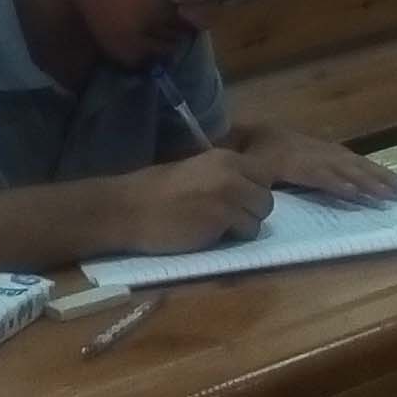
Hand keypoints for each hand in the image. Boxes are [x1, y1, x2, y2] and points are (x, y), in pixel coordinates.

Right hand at [112, 149, 273, 252]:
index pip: (263, 173)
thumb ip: (221, 175)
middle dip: (251, 211)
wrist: (130, 209)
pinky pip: (246, 233)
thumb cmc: (153, 189)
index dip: (253, 189)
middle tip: (229, 218)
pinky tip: (210, 235)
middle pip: (266, 198)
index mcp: (224, 157)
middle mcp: (232, 174)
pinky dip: (233, 238)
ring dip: (244, 226)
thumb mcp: (194, 169)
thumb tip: (243, 187)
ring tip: (219, 228)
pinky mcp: (222, 221)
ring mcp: (229, 198)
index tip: (240, 200)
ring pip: (259, 218)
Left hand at [233, 124, 396, 205]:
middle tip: (395, 193)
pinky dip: (370, 168)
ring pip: (355, 163)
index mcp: (295, 161)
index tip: (355, 192)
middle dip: (371, 180)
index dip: (336, 182)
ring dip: (379, 175)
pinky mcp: (329, 151)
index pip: (319, 173)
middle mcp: (316, 154)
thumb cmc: (254, 156)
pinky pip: (353, 159)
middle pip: (346, 168)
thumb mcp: (251, 168)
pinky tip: (384, 178)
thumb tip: (260, 192)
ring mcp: (324, 151)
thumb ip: (257, 179)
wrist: (256, 131)